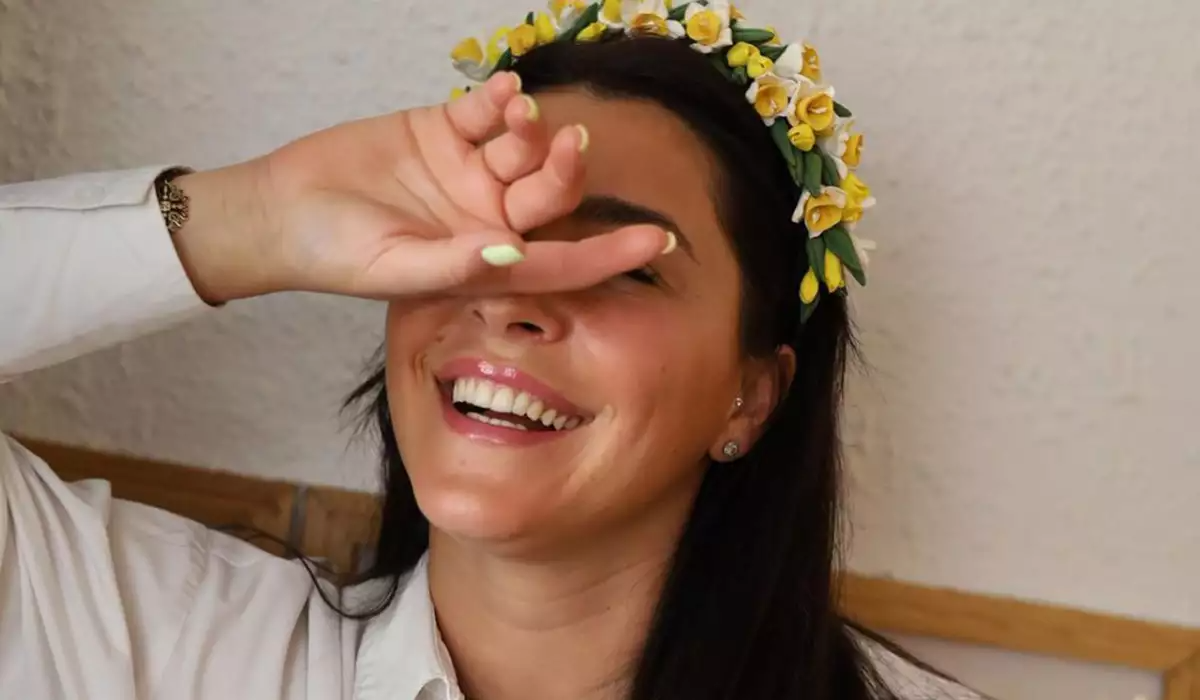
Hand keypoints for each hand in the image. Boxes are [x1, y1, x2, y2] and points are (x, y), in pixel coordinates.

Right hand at [171, 72, 672, 304]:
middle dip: (566, 169)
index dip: (610, 253)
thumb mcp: (394, 268)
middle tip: (569, 140)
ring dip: (530, 127)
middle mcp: (487, 219)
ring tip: (515, 110)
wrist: (281, 209)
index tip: (659, 239)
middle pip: (550, 196)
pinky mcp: (443, 132)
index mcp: (486, 263)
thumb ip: (455, 264)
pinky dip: (498, 99)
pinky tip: (500, 89)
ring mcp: (468, 174)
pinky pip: (485, 113)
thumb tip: (512, 254)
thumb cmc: (334, 254)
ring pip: (524, 147)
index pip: (561, 262)